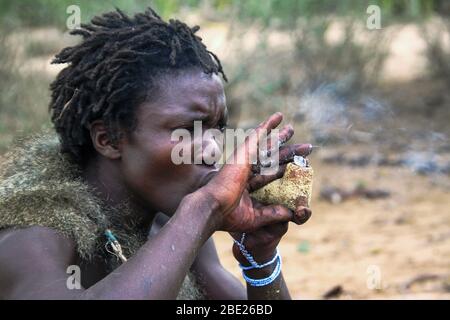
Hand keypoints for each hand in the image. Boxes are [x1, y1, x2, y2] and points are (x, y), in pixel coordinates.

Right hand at [195, 112, 311, 232]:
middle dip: (289, 152)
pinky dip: (267, 125)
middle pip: (273, 158)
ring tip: (292, 128)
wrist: (214, 209)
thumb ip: (273, 214)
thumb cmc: (229, 216)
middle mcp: (248, 171)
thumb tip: (291, 214)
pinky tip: (278, 117)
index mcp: (249, 185)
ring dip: (280, 136)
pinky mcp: (244, 153)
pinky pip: (258, 135)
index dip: (286, 169)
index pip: (272, 174)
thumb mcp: (256, 217)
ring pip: (268, 145)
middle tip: (305, 147)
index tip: (300, 165)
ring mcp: (245, 161)